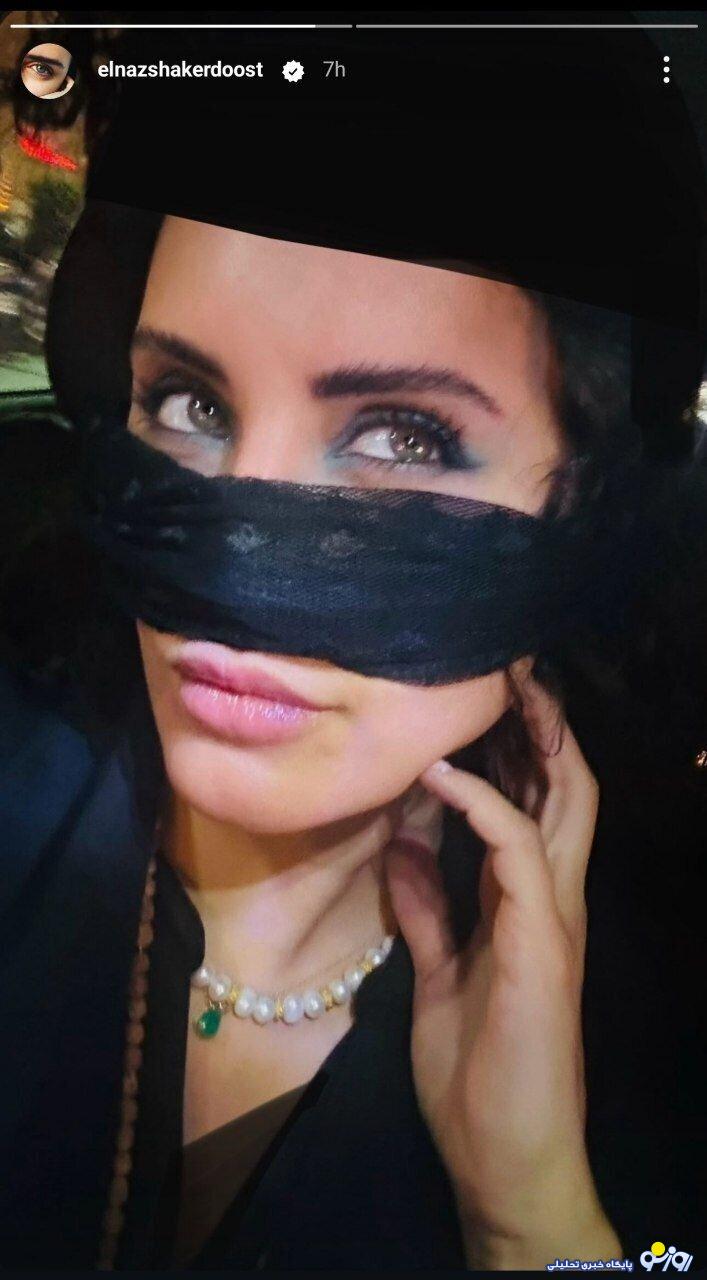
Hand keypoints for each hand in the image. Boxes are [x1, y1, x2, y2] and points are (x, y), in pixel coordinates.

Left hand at [383, 674, 622, 1269]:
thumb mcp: (439, 974)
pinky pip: (514, 851)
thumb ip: (428, 911)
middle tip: (511, 662)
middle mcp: (552, 899)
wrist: (506, 1159)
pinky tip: (441, 774)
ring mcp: (553, 919)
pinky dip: (481, 804)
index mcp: (530, 905)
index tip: (484, 696)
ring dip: (533, 739)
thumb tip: (404, 848)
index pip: (537, 804)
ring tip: (505, 682)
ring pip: (561, 803)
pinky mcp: (542, 944)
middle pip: (563, 786)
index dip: (520, 747)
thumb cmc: (479, 1074)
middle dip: (541, 722)